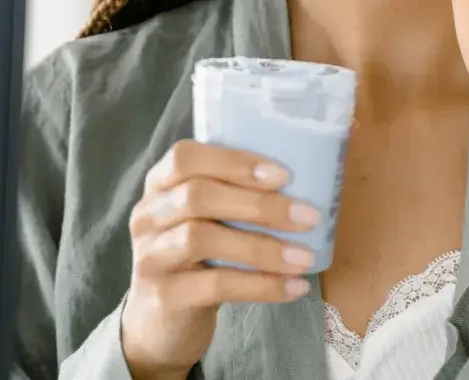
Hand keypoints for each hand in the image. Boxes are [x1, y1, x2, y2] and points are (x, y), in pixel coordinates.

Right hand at [121, 140, 320, 379]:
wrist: (163, 323)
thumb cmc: (201, 253)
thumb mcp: (210, 215)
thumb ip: (236, 191)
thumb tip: (307, 177)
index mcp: (161, 183)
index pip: (186, 157)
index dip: (234, 162)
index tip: (283, 175)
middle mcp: (148, 215)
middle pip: (198, 196)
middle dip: (260, 205)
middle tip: (308, 217)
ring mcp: (150, 257)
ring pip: (202, 239)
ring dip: (263, 248)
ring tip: (305, 257)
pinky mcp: (163, 297)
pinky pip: (215, 285)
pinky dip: (261, 285)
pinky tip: (294, 287)